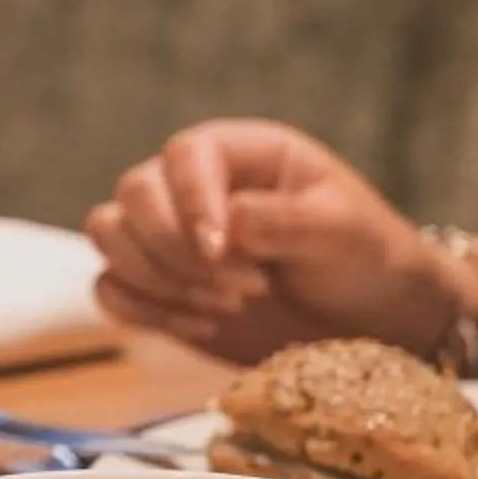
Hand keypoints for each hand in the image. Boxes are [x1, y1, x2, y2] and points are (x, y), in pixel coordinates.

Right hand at [85, 119, 477, 364]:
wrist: (369, 321)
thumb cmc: (365, 260)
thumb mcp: (341, 231)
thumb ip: (284, 220)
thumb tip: (228, 221)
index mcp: (241, 154)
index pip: (185, 154)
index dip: (190, 201)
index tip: (220, 252)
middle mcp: (193, 186)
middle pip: (134, 193)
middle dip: (174, 249)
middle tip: (240, 290)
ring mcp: (167, 236)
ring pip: (109, 235)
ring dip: (155, 279)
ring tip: (225, 307)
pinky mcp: (155, 285)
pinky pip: (108, 287)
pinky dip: (142, 311)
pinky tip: (201, 325)